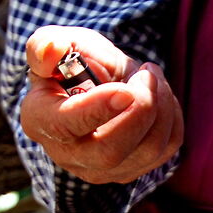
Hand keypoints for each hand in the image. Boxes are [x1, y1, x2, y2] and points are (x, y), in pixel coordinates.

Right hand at [19, 27, 184, 185]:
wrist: (89, 83)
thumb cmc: (68, 62)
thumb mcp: (52, 43)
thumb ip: (46, 45)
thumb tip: (52, 49)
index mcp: (41, 119)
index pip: (65, 126)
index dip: (97, 110)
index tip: (125, 91)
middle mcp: (67, 153)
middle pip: (110, 152)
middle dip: (141, 110)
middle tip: (147, 73)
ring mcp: (101, 168)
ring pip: (147, 151)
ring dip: (161, 106)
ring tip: (150, 75)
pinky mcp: (132, 168)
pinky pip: (167, 148)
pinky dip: (171, 116)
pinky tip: (157, 95)